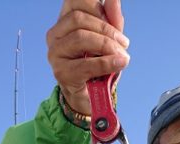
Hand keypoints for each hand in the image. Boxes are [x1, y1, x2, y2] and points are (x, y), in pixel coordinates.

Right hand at [47, 0, 129, 114]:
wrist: (91, 98)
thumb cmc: (98, 67)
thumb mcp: (108, 40)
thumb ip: (111, 20)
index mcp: (64, 21)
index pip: (76, 1)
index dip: (96, 5)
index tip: (113, 21)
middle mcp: (55, 35)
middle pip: (79, 18)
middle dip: (106, 29)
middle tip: (124, 43)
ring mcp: (56, 54)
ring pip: (81, 38)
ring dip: (107, 45)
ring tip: (122, 55)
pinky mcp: (62, 73)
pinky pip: (86, 64)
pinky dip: (107, 62)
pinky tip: (119, 63)